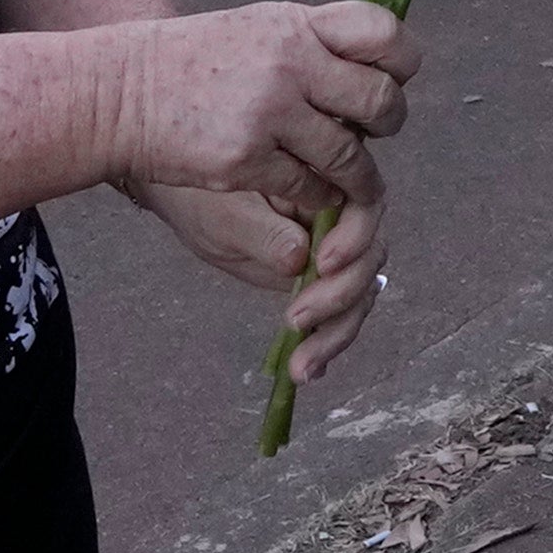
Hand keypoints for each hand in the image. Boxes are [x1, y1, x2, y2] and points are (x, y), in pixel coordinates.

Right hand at [111, 0, 411, 217]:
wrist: (118, 93)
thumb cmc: (196, 63)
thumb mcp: (260, 29)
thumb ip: (317, 43)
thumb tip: (382, 71)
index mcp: (297, 25)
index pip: (383, 32)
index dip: (400, 62)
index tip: (392, 79)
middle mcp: (290, 63)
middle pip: (379, 102)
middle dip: (388, 124)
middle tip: (375, 133)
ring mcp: (268, 112)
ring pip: (349, 156)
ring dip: (357, 176)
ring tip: (351, 179)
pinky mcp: (246, 159)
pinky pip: (309, 187)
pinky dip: (317, 195)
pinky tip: (309, 190)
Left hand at [128, 174, 396, 384]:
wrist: (185, 201)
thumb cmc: (201, 194)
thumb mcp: (225, 212)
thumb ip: (264, 232)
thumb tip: (299, 259)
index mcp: (323, 183)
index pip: (363, 206)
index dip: (353, 238)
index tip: (321, 265)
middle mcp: (339, 218)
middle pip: (367, 258)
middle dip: (339, 296)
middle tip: (296, 321)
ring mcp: (333, 253)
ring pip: (359, 293)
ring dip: (335, 332)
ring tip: (300, 367)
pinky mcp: (319, 282)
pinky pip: (338, 312)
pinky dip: (327, 341)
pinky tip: (309, 369)